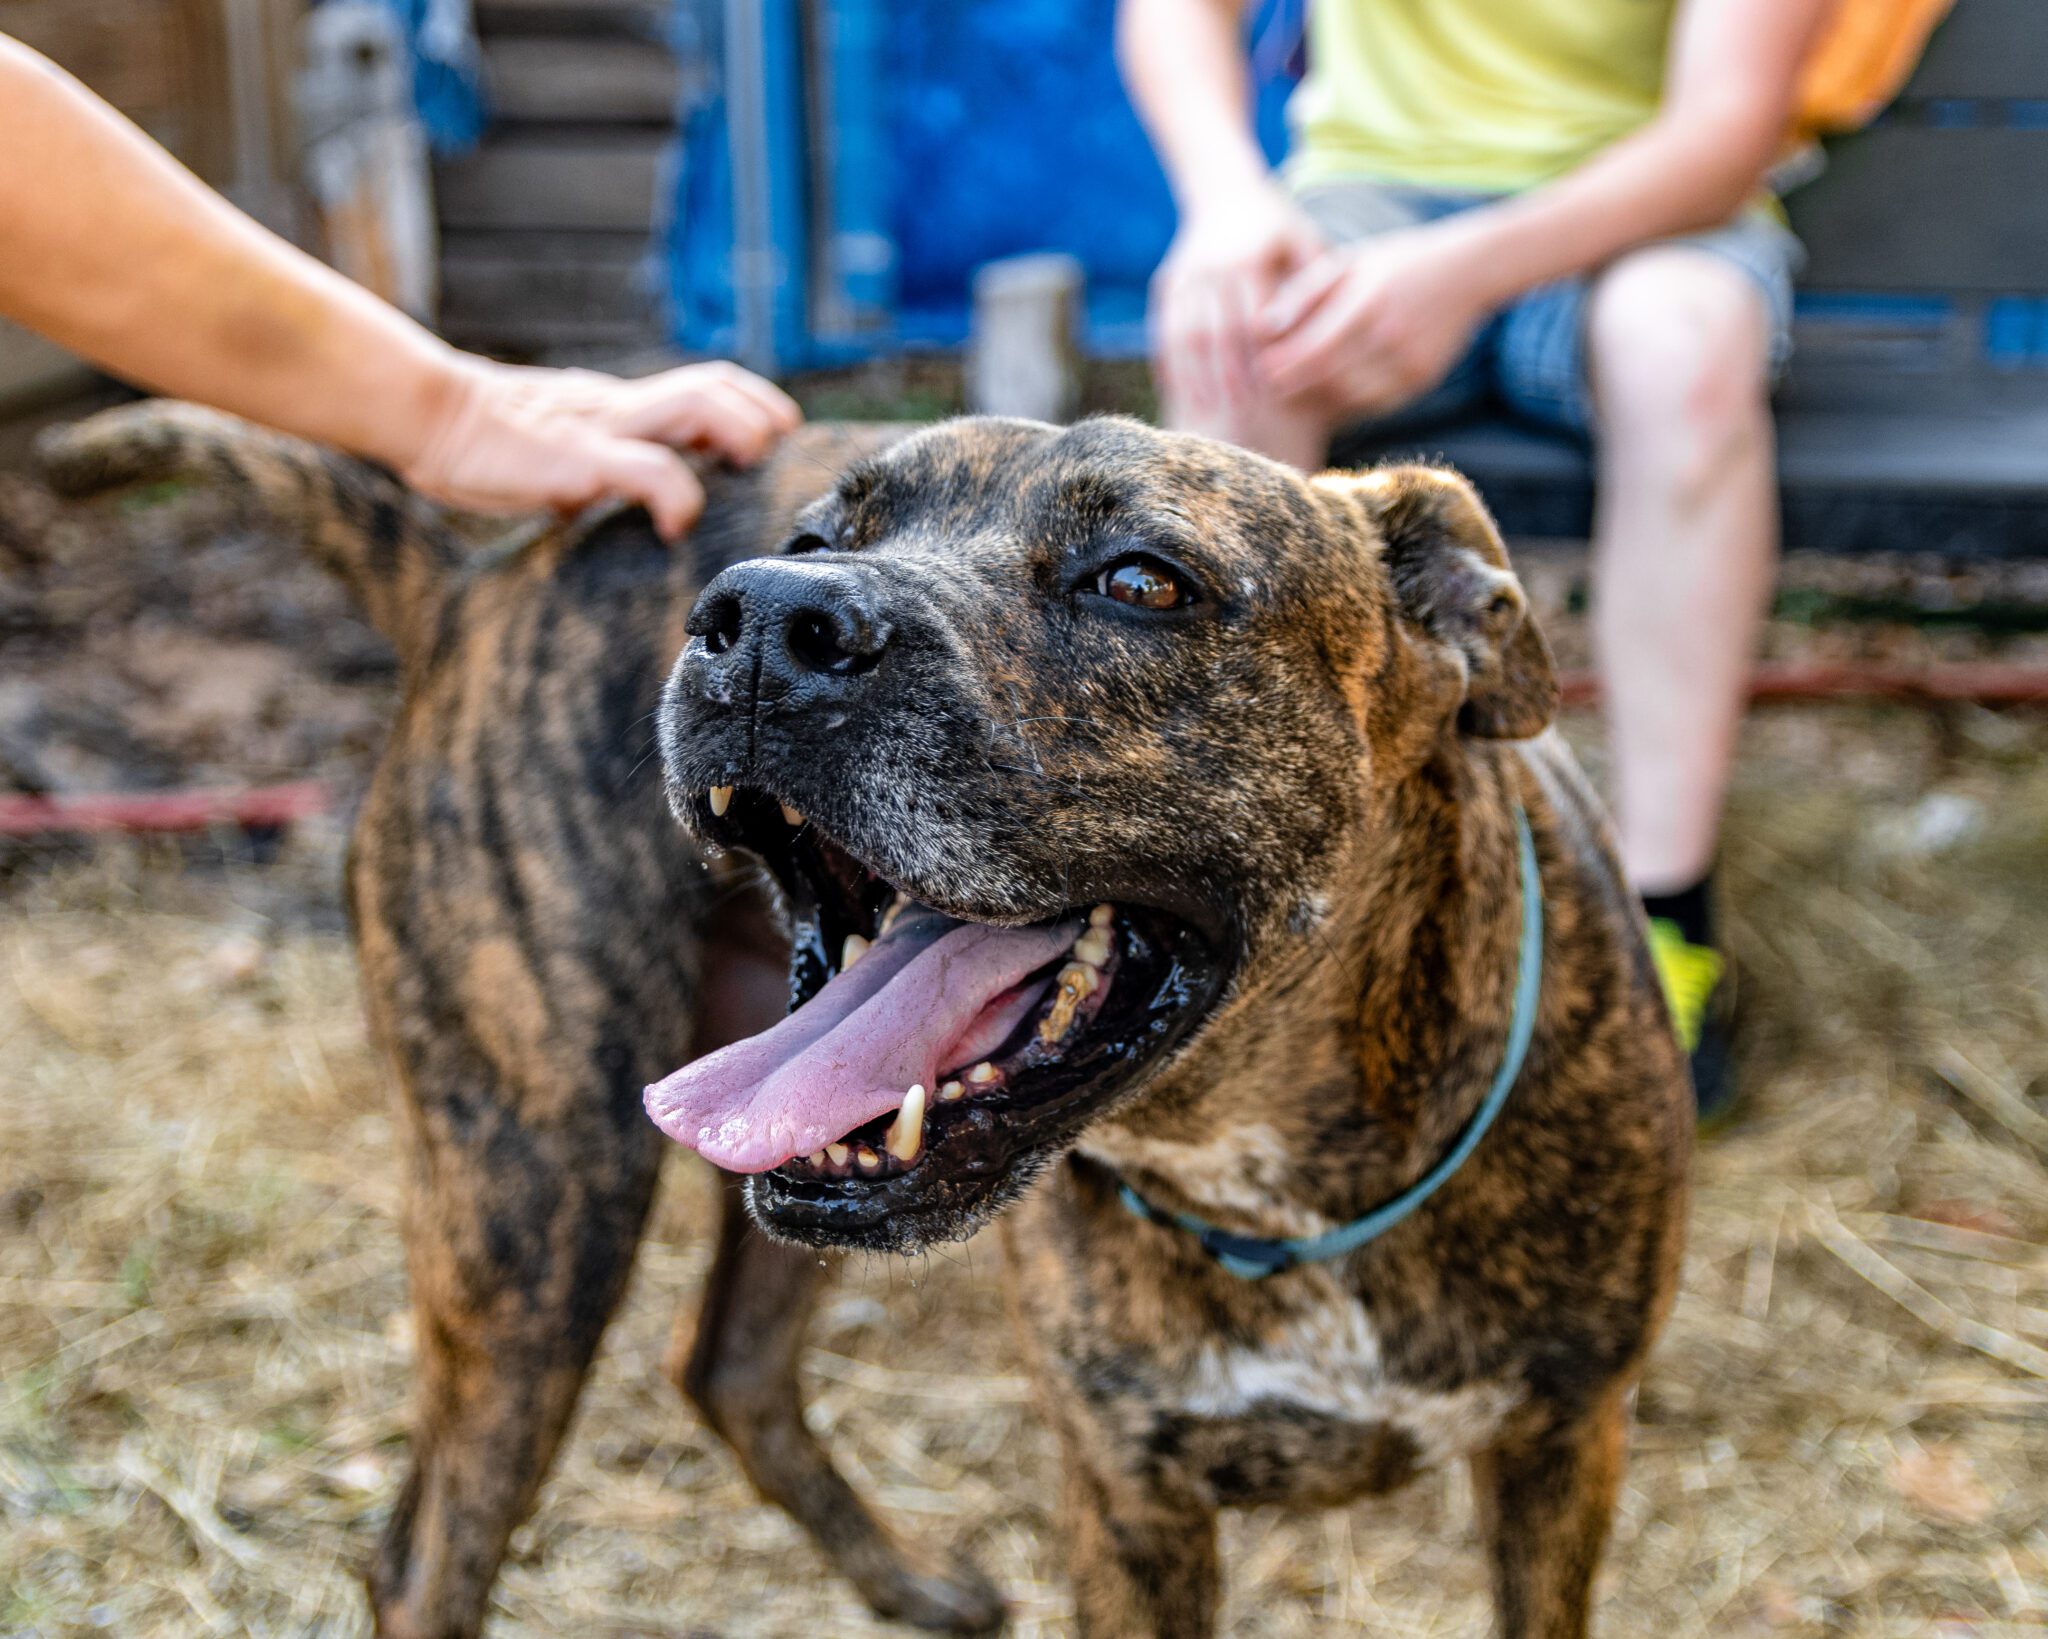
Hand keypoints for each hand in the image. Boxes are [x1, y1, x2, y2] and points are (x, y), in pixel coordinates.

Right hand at [401, 358, 801, 538]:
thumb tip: (633, 502)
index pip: (704, 383)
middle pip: (712, 385)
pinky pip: (647, 469)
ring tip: (748, 466)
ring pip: (694, 405)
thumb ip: (603, 463)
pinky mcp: (581, 457)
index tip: (779, 436)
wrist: (430, 418)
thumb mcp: (564, 448)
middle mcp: (622, 406)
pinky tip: (677, 525)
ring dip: (736, 434)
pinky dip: (678, 496)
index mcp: (622, 406)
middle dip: (761, 414)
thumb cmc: (492, 444)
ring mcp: (604, 426)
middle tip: (781, 451)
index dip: (753, 402)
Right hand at [1152, 178, 1326, 414]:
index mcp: (1250, 256)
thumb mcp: (1304, 245)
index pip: (1253, 320)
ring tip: (1204, 415)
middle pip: (1217, 333)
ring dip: (1194, 379)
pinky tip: (1180, 394)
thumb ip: (1311, 289)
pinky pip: (1165, 330)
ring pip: (1185, 335)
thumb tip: (1311, 337)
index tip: (1272, 395)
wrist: (1224, 191)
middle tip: (1239, 418)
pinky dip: (1171, 364)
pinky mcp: (1167, 283)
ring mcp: (1184, 275)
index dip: (1261, 360)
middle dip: (1227, 378)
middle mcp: (1212, 266)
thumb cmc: (1279, 230)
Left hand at [1253, 227, 1494, 416]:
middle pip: (1328, 377)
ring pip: (1349, 397)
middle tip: (1268, 391)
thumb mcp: (1349, 263)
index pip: (1314, 346)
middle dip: (1293, 387)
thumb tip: (1263, 328)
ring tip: (1292, 399)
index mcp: (1368, 300)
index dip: (1284, 364)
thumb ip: (1304, 293)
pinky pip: (1374, 404)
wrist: (1466, 273)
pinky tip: (1326, 401)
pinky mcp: (1422, 379)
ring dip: (1316, 402)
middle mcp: (1390, 334)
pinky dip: (1345, 407)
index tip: (1260, 369)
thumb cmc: (1395, 264)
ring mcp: (1409, 360)